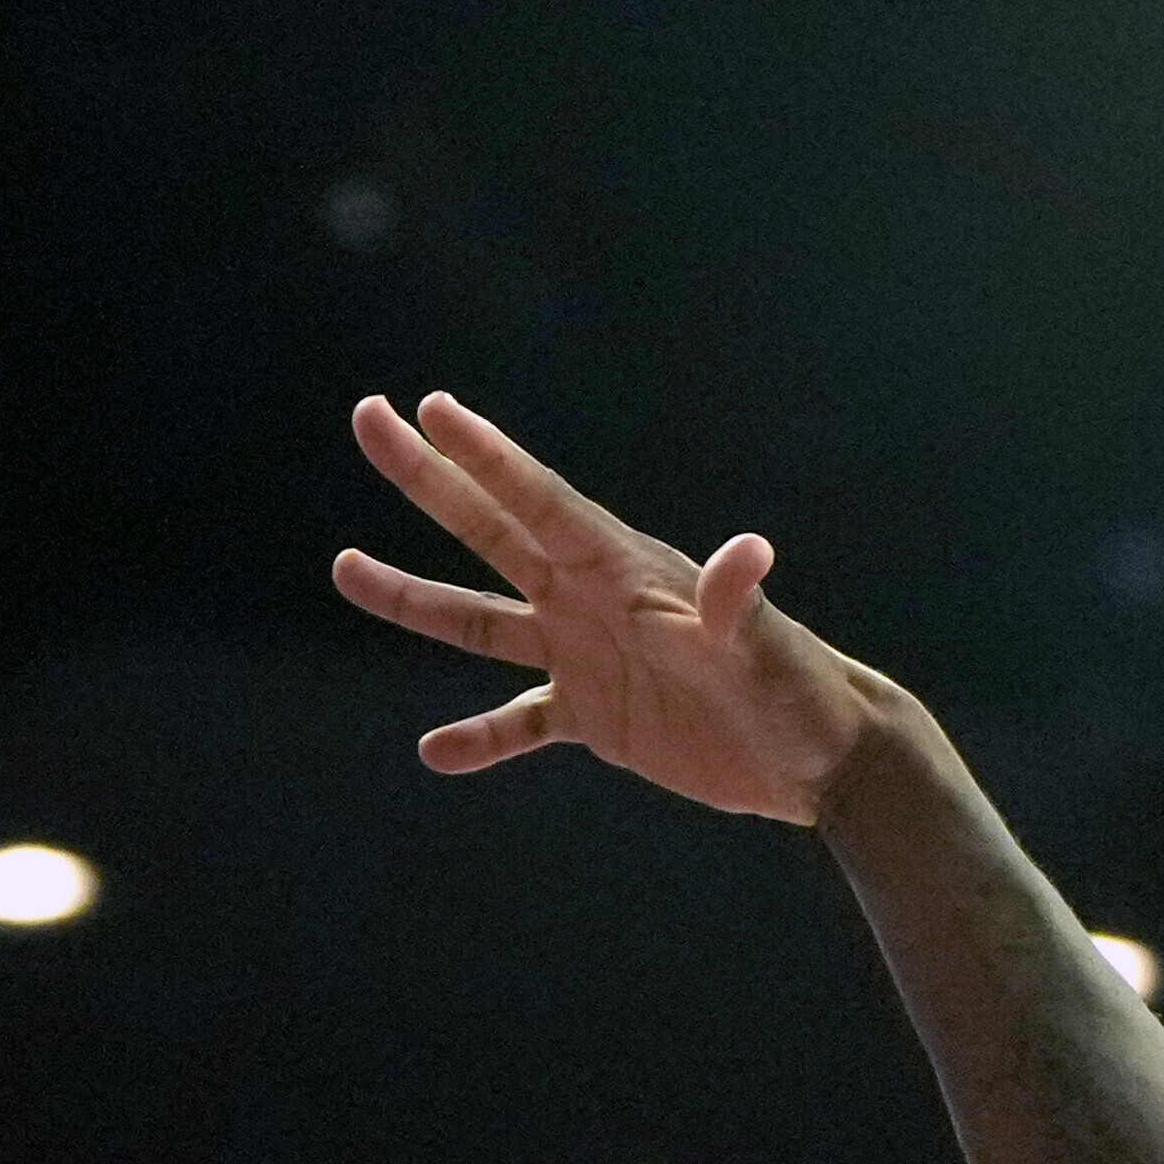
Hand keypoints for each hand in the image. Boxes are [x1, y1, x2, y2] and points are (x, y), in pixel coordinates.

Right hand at [331, 392, 885, 820]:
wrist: (818, 755)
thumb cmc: (799, 694)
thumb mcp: (766, 651)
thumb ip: (739, 603)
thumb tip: (746, 554)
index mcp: (623, 572)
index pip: (540, 504)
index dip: (485, 457)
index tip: (430, 407)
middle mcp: (592, 601)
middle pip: (492, 531)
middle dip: (429, 479)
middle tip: (369, 419)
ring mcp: (587, 656)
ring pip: (481, 622)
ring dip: (413, 598)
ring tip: (344, 567)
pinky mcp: (595, 716)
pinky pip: (519, 720)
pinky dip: (479, 737)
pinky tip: (435, 753)